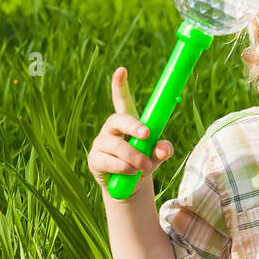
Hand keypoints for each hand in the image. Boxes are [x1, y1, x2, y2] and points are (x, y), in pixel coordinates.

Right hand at [87, 66, 174, 192]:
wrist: (128, 188)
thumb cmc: (143, 164)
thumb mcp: (156, 157)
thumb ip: (162, 150)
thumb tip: (164, 148)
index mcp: (127, 122)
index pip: (122, 101)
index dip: (120, 85)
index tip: (122, 70)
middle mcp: (111, 129)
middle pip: (118, 120)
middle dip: (133, 126)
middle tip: (147, 135)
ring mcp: (100, 143)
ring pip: (117, 145)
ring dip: (134, 157)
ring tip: (145, 167)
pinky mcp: (94, 159)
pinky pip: (109, 161)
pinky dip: (124, 168)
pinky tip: (132, 173)